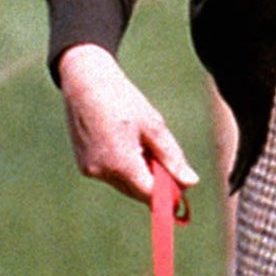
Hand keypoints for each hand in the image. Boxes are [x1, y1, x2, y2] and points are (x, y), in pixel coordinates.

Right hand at [57, 43, 198, 201]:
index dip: (169, 192)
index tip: (181, 183)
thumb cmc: (122, 100)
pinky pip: (111, 176)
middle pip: (138, 192)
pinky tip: (125, 143)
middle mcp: (102, 172)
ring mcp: (90, 170)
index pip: (150, 194)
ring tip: (140, 143)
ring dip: (139, 174)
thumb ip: (172, 158)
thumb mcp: (154, 126)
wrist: (86, 81)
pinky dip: (123, 168)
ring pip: (124, 185)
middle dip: (154, 181)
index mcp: (121, 163)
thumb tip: (191, 183)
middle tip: (161, 155)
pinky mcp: (84, 165)